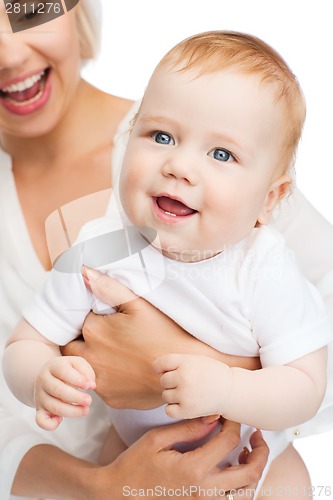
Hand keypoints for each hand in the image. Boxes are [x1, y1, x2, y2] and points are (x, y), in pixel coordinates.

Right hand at [35, 356, 95, 429]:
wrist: (46, 377)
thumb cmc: (67, 370)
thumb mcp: (77, 363)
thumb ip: (86, 370)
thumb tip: (91, 385)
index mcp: (53, 366)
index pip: (63, 371)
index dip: (77, 379)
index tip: (89, 386)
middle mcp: (44, 380)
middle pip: (58, 390)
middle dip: (76, 397)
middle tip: (89, 401)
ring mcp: (40, 396)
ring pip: (53, 406)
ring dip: (71, 411)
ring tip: (85, 410)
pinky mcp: (40, 409)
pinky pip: (41, 420)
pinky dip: (50, 424)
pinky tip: (60, 420)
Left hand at [62, 270, 259, 408]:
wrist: (185, 370)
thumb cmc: (165, 333)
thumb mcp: (138, 305)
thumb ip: (108, 288)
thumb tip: (84, 272)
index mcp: (95, 331)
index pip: (77, 321)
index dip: (90, 319)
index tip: (105, 319)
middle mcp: (91, 357)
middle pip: (72, 346)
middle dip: (83, 340)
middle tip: (107, 337)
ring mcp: (99, 380)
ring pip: (82, 367)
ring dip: (92, 359)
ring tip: (117, 353)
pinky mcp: (110, 397)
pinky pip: (98, 385)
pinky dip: (106, 377)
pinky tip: (125, 369)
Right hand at [91, 419, 267, 499]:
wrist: (118, 494)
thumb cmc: (134, 464)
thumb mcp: (157, 440)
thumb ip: (188, 428)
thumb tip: (213, 416)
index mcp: (193, 470)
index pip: (228, 441)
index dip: (233, 423)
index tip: (230, 413)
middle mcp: (204, 492)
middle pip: (249, 473)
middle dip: (260, 450)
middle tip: (256, 435)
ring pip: (245, 492)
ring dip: (253, 471)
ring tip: (247, 452)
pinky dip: (240, 485)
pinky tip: (232, 469)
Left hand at [153, 353, 230, 418]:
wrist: (231, 391)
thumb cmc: (212, 373)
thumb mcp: (196, 359)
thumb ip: (176, 362)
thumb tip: (156, 370)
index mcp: (186, 362)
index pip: (160, 363)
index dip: (161, 368)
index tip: (167, 371)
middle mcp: (184, 377)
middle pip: (162, 380)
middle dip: (171, 382)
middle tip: (186, 383)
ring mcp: (185, 394)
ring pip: (165, 395)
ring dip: (173, 396)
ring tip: (188, 393)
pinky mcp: (187, 410)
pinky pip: (169, 410)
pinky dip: (175, 409)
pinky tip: (185, 403)